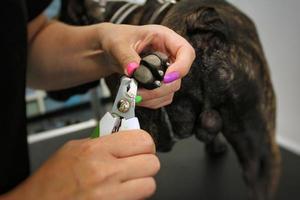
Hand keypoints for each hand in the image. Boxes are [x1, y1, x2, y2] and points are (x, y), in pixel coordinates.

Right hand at [3, 131, 159, 199]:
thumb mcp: (75, 148)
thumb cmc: (52, 179)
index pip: (142, 140)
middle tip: (136, 161)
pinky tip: (121, 191)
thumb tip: (125, 133)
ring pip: (150, 184)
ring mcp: (111, 195)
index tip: (141, 144)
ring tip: (128, 178)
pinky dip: (134, 195)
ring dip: (142, 181)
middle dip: (146, 161)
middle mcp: (106, 173)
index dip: (145, 142)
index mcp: (96, 151)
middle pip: (152, 163)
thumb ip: (104, 140)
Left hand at [98, 23, 194, 108]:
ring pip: (170, 90)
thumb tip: (133, 70)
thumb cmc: (116, 38)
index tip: (166, 78)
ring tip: (133, 94)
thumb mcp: (117, 44)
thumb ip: (125, 56)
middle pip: (178, 77)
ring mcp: (165, 70)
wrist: (109, 49)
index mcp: (164, 38)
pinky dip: (151, 101)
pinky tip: (137, 97)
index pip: (186, 52)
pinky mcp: (159, 83)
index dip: (182, 67)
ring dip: (153, 97)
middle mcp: (168, 55)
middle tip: (140, 92)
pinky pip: (162, 97)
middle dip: (160, 88)